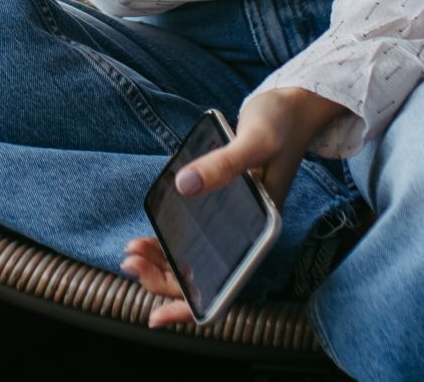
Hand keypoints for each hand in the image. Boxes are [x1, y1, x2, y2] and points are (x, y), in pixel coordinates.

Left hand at [120, 86, 352, 329]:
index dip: (190, 306)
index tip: (156, 314)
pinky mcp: (226, 209)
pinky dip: (171, 244)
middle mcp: (248, 235)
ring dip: (162, 264)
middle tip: (129, 261)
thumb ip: (223, 165)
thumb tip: (185, 186)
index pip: (225, 286)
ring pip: (197, 260)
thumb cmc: (280, 124)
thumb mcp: (253, 141)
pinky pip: (197, 238)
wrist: (294, 107)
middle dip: (163, 279)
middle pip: (204, 278)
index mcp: (261, 231)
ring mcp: (236, 224)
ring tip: (131, 253)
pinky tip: (149, 238)